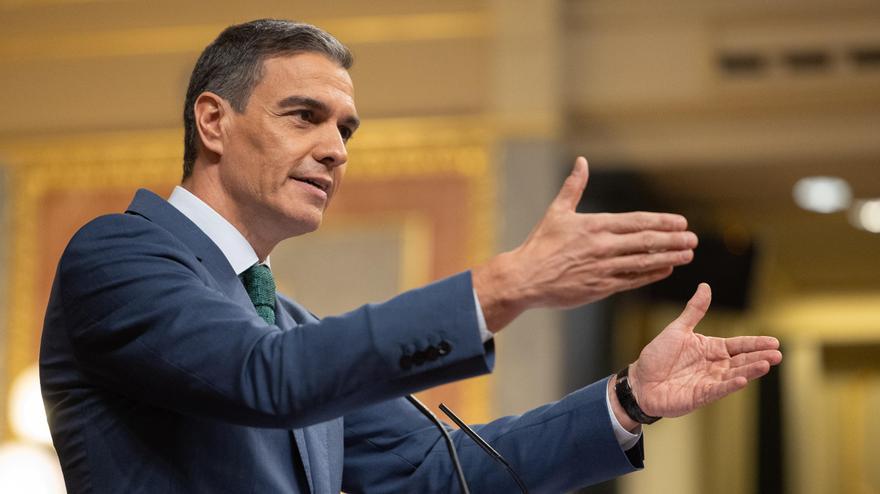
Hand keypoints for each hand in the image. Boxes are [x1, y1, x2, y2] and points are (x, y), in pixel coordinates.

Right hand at [473, 156, 697, 331]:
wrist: (524, 278)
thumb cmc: (539, 245)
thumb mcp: (556, 212)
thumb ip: (573, 187)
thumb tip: (581, 161)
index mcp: (594, 225)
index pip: (637, 222)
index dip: (662, 222)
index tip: (681, 222)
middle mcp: (602, 246)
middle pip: (646, 241)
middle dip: (673, 240)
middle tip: (694, 239)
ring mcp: (603, 268)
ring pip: (644, 262)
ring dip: (669, 257)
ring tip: (688, 254)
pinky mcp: (600, 287)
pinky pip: (632, 280)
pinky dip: (651, 274)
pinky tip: (666, 270)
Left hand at [628, 283, 781, 417]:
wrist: (639, 380)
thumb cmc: (657, 355)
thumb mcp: (678, 329)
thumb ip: (694, 310)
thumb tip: (705, 286)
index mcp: (710, 348)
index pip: (738, 345)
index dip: (755, 343)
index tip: (774, 341)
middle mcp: (713, 365)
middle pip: (741, 360)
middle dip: (759, 357)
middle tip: (778, 354)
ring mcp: (708, 381)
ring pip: (734, 375)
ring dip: (750, 370)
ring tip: (766, 364)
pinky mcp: (699, 396)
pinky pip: (717, 389)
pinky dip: (730, 385)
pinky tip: (743, 380)